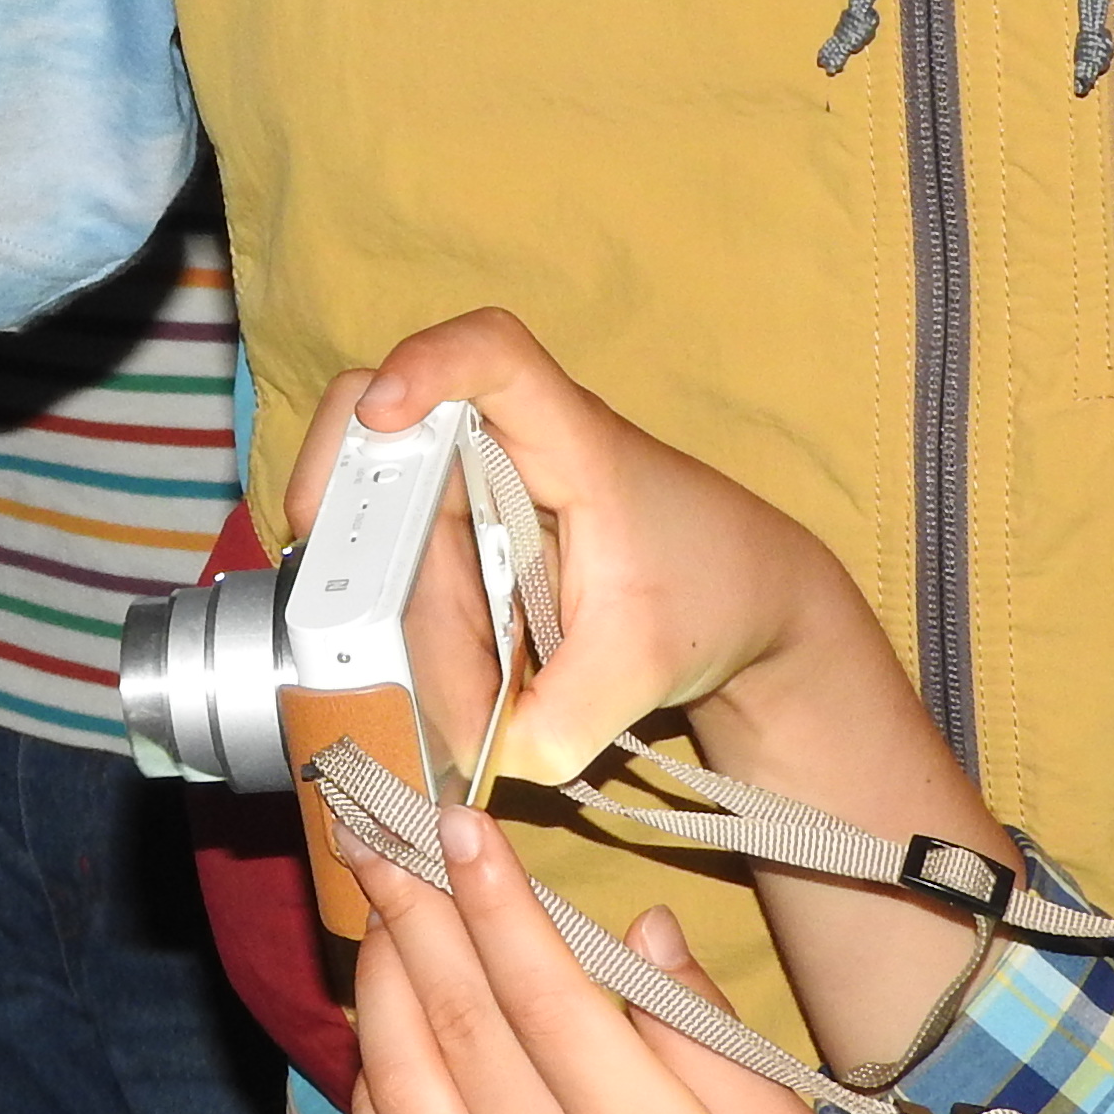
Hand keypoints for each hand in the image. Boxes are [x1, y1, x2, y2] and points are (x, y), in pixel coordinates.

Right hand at [296, 310, 872, 787]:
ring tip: (464, 718)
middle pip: (395, 461)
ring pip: (388, 539)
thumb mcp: (648, 666)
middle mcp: (508, 447)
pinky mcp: (460, 537)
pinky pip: (404, 581)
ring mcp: (476, 490)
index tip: (384, 411)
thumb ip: (567, 719)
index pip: (494, 355)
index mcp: (573, 441)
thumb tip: (485, 757)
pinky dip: (414, 644)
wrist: (742, 600)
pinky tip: (453, 700)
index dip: (427, 364)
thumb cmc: (711, 593)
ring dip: (401, 632)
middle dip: (370, 561)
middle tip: (373, 651)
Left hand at [346, 807, 854, 1113]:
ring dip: (378, 981)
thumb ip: (708, 1045)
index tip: (459, 818)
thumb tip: (648, 933)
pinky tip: (374, 1036)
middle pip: (457, 1017)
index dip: (494, 894)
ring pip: (402, 1079)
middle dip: (412, 910)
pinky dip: (368, 1084)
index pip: (543, 988)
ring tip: (372, 907)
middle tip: (377, 829)